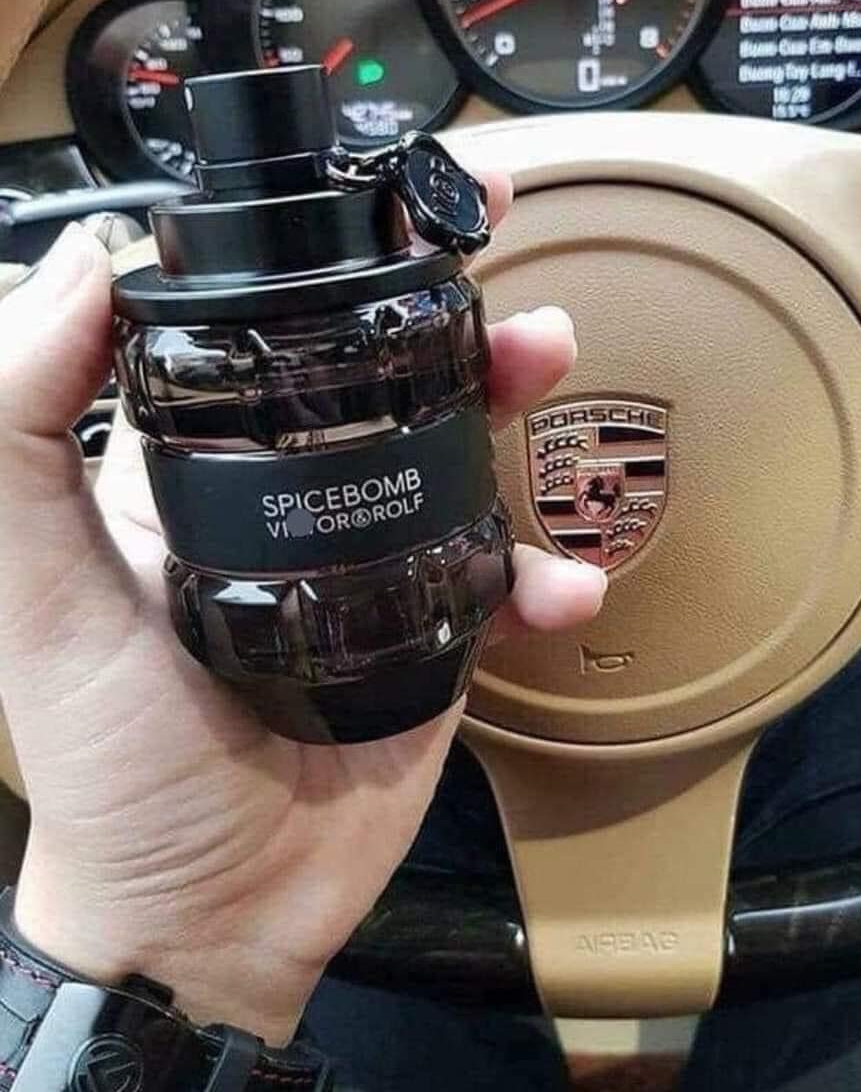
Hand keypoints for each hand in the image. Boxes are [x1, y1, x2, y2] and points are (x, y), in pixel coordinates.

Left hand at [0, 179, 605, 1044]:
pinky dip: (543, 576)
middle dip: (447, 308)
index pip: (265, 330)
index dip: (326, 253)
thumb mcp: (36, 583)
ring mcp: (373, 564)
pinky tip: (562, 585)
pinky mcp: (434, 636)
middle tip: (496, 253)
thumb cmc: (107, 752)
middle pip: (384, 374)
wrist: (205, 912)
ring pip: (458, 452)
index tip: (391, 192)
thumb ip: (22, 425)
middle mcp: (290, 496)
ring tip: (548, 364)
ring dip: (511, 398)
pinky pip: (501, 584)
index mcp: (196, 464)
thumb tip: (80, 257)